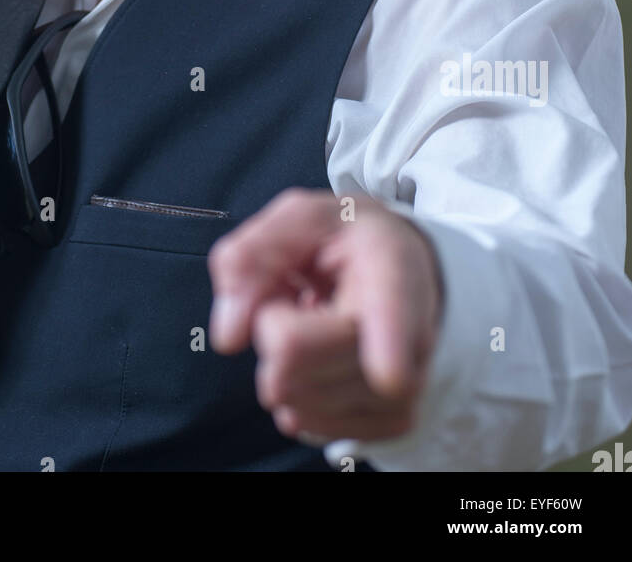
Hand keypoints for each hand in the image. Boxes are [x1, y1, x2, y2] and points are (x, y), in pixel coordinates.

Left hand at [207, 188, 443, 443]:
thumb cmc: (343, 239)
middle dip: (269, 325)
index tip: (388, 374)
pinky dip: (296, 391)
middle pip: (294, 356)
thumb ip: (248, 257)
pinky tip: (321, 359)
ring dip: (281, 361)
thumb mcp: (295, 218)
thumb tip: (229, 336)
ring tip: (314, 322)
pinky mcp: (393, 421)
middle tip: (300, 296)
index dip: (388, 344)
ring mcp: (408, 387)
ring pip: (295, 398)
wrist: (402, 265)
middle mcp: (412, 334)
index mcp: (390, 264)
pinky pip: (307, 424)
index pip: (391, 311)